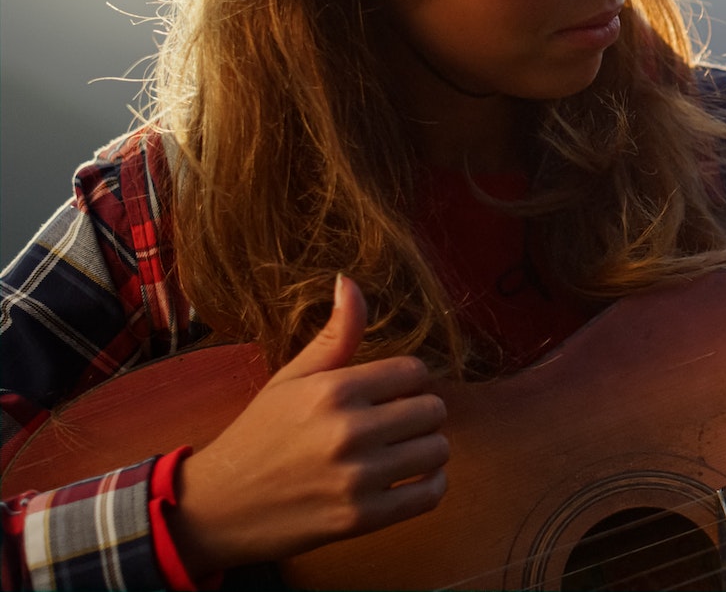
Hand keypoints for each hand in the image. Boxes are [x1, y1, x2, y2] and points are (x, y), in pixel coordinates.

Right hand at [166, 275, 449, 572]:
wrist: (215, 509)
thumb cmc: (258, 436)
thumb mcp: (290, 379)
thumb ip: (334, 335)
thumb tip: (350, 280)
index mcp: (332, 391)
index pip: (415, 371)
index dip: (407, 381)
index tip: (390, 394)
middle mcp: (348, 432)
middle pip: (434, 409)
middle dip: (420, 414)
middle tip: (394, 424)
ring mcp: (356, 478)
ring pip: (437, 450)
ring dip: (426, 450)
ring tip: (400, 451)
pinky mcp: (362, 519)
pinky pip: (430, 494)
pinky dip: (429, 485)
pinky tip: (410, 478)